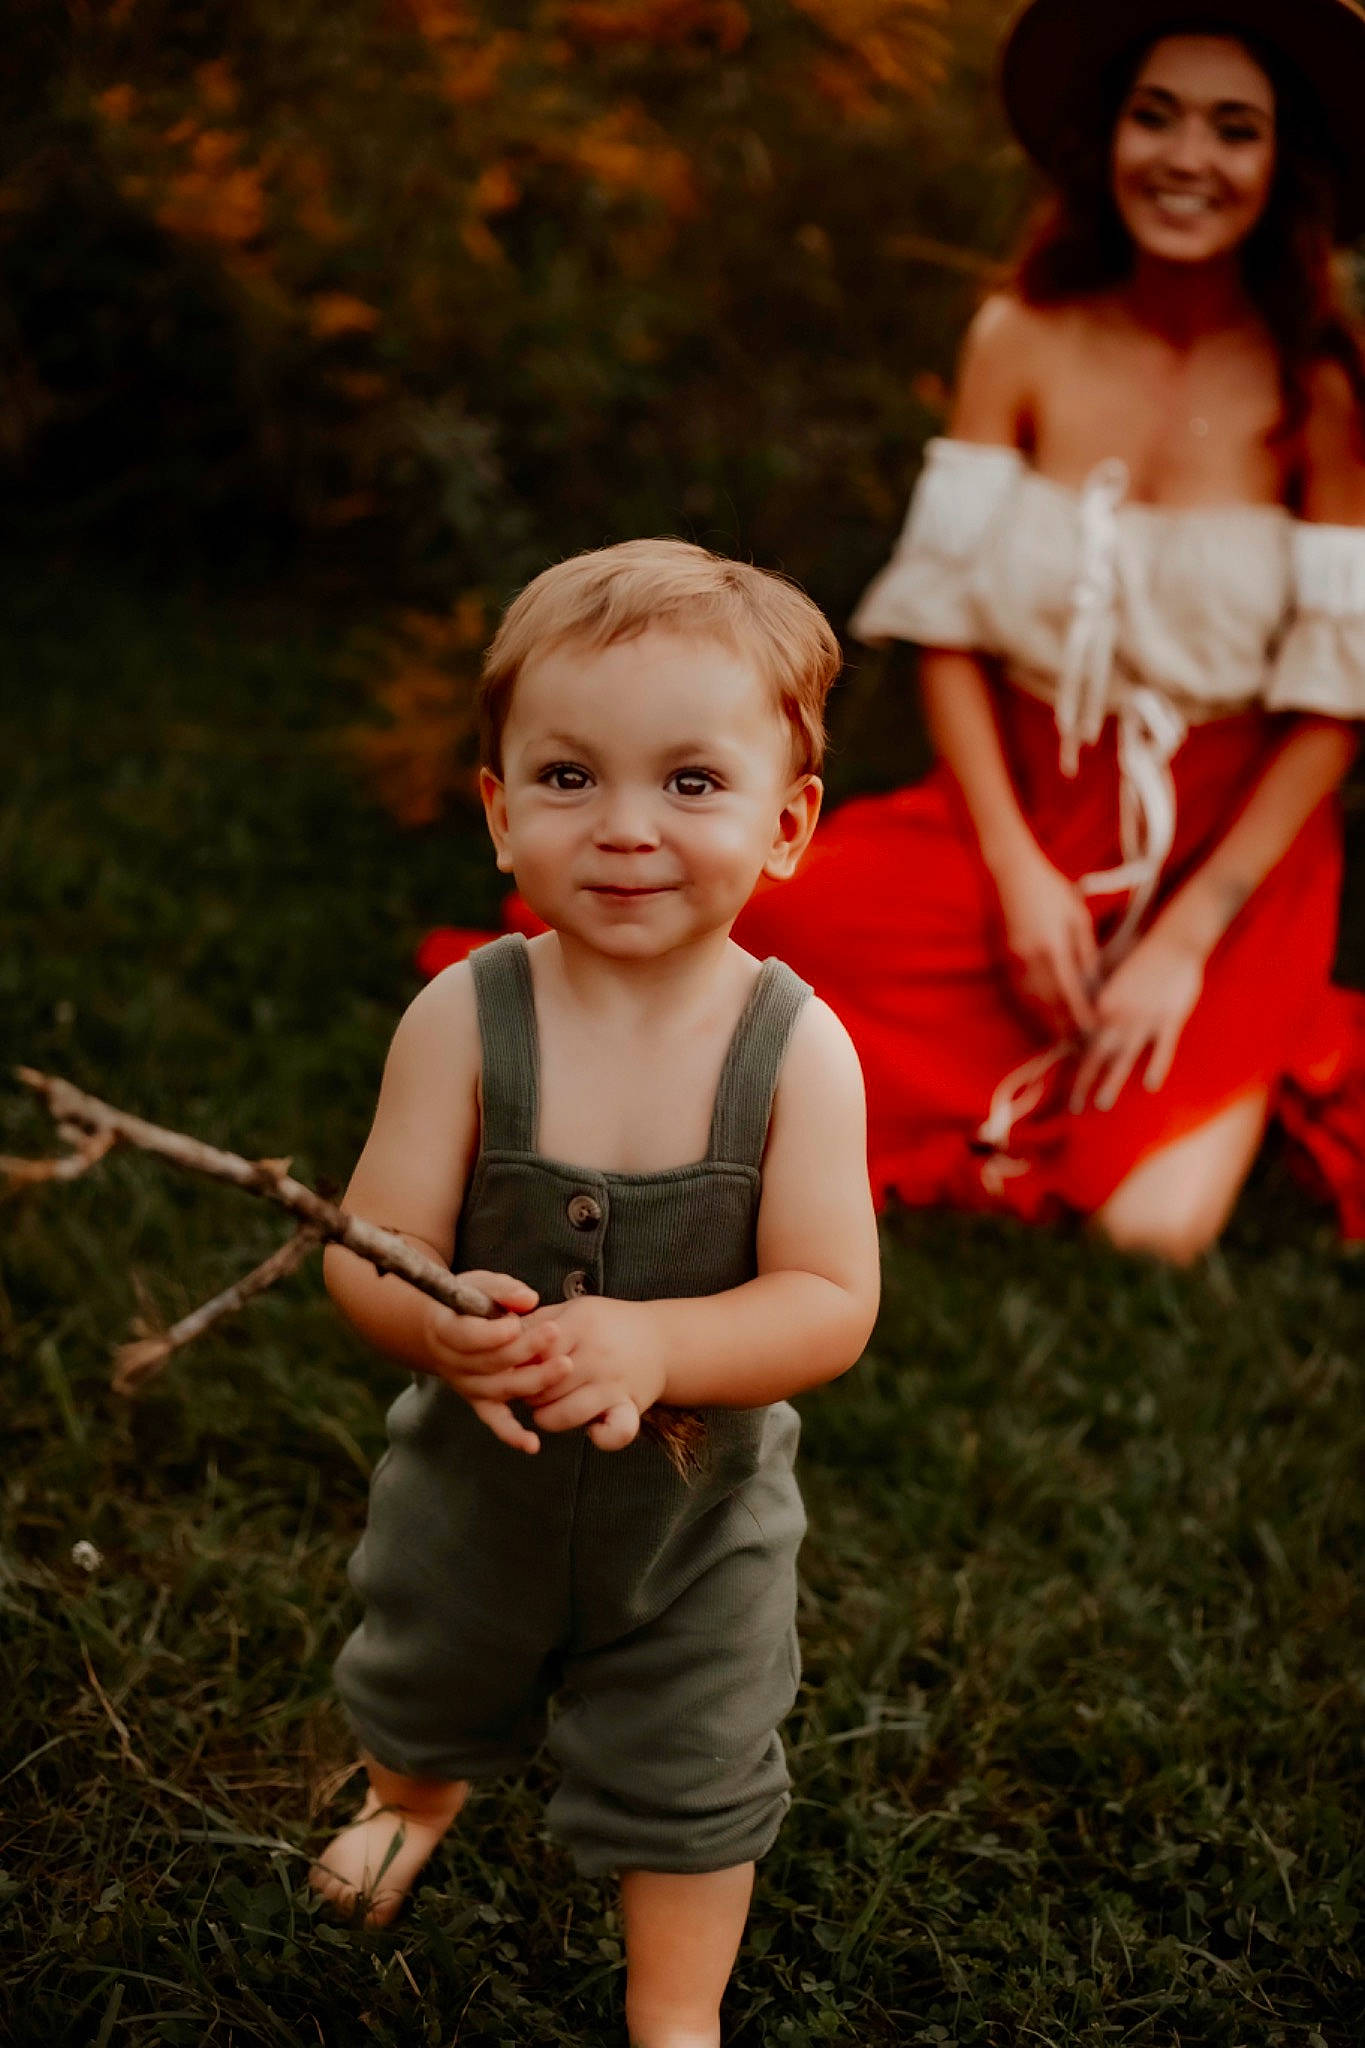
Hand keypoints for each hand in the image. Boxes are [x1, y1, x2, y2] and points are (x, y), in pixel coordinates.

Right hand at [422, 1271, 572, 1453]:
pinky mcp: (481, 1401)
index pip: (468, 1336)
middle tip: (555, 1334)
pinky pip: (495, 1420)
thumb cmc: (465, 1303)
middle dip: (524, 1350)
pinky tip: (532, 1444)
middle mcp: (454, 1363)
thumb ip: (502, 1290)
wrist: (443, 1329)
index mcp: (447, 1330)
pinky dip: (512, 1434)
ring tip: (566, 1365)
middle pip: (490, 1363)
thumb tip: (528, 1299)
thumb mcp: (478, 1285)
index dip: (492, 1334)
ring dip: (533, 1380)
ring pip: (500, 1388)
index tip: (517, 1325)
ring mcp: (468, 1386)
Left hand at [522, 1296, 667, 1450]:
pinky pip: (613, 1433)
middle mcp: (597, 1356)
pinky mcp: (629, 1407)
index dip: (516, 1362)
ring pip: (563, 1414)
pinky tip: (591, 1428)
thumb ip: (537, 1322)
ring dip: (547, 1416)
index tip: (515, 1365)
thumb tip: (499, 1336)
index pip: (532, 1350)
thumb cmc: (609, 1325)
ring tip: (546, 1406)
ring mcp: (614, 1384)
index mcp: (581, 1326)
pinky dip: (599, 1437)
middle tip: (527, 1388)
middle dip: (526, 1392)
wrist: (662, 1340)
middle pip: (541, 1386)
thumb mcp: (574, 1311)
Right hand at [993, 846, 1098, 1036]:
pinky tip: (1037, 1019)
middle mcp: (1030, 960)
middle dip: (1063, 1029)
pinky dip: (1028, 1009)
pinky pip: (1016, 992)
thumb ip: (1085, 951)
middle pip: (1048, 1005)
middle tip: (1078, 1049)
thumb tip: (1093, 982)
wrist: (1009, 873)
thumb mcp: (1077, 915)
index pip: (1070, 993)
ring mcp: (1012, 961)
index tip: (1094, 1033)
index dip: (1081, 1017)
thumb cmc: (1050, 889)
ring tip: (1059, 1041)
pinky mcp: (1001, 959)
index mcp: (1053, 947)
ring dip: (1044, 1024)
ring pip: (1030, 1002)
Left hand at [1070, 928, 1205, 1112]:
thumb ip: (1096, 997)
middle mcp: (1117, 1015)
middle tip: (1073, 1107)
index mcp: (1100, 1005)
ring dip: (1111, 1081)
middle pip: (1095, 1054)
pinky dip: (1156, 1065)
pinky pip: (1163, 1047)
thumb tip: (1078, 1017)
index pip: (1080, 1041)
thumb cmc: (1140, 956)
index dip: (1071, 1065)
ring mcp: (1144, 1019)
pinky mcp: (1170, 1019)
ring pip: (1123, 1056)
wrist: (1173, 939)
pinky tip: (1149, 1085)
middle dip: (1082, 1082)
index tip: (1062, 1086)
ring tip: (1101, 1104)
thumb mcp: (1110, 976)